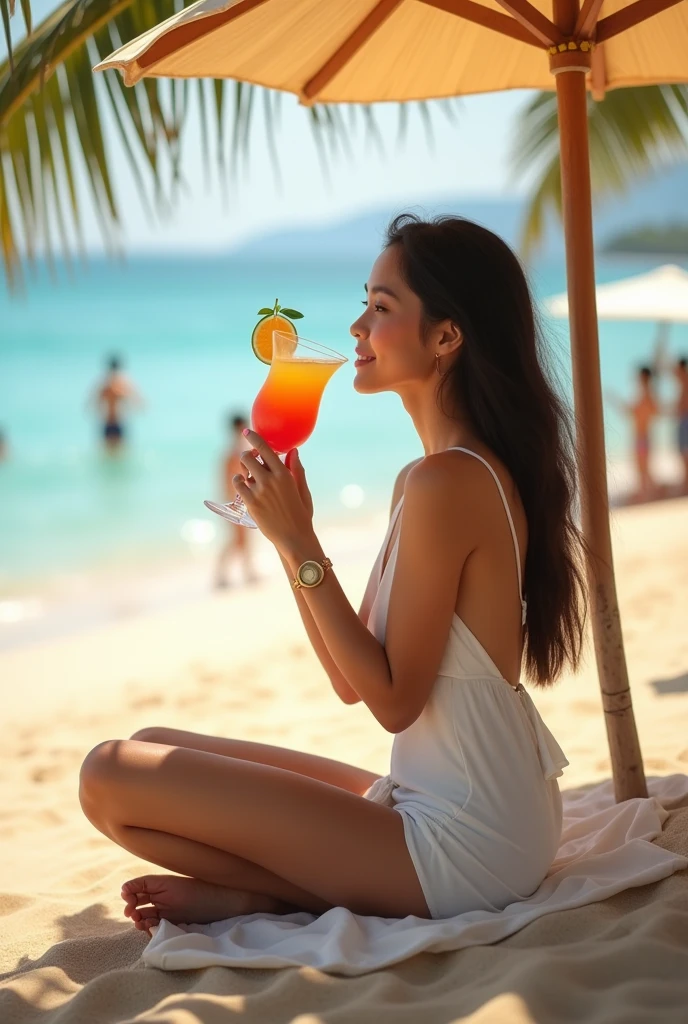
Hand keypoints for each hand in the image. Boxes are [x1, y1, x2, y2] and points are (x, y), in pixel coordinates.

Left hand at [234, 431, 314, 552]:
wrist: (294, 538)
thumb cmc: (301, 514)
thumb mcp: (302, 490)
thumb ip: (296, 470)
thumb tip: (293, 451)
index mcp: (284, 474)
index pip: (265, 449)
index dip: (254, 438)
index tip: (247, 431)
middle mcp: (270, 480)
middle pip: (249, 457)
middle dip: (247, 456)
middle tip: (251, 461)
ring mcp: (259, 491)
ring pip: (242, 470)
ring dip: (243, 470)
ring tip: (249, 476)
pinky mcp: (250, 502)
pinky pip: (238, 484)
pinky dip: (239, 482)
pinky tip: (243, 485)